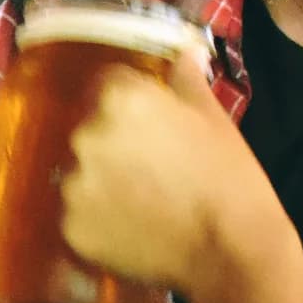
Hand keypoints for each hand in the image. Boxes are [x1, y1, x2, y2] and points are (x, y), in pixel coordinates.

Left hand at [58, 64, 279, 299]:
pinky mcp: (71, 227)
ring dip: (101, 183)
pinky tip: (131, 228)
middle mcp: (86, 135)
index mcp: (119, 98)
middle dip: (113, 143)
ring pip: (80, 173)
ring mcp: (74, 184)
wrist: (230, 251)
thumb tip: (186, 51)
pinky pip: (77, 215)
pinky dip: (97, 220)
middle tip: (151, 168)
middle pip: (88, 129)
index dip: (130, 105)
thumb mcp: (213, 118)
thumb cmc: (229, 177)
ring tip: (142, 202)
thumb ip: (186, 78)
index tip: (151, 126)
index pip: (108, 85)